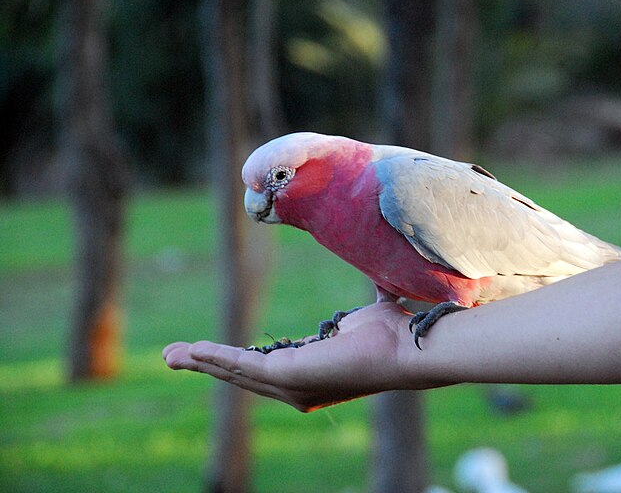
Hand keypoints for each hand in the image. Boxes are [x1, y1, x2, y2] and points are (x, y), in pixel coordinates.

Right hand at [163, 302, 427, 411]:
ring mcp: (291, 385)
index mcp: (308, 371)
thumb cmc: (390, 332)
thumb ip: (368, 301)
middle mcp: (297, 386)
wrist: (404, 345)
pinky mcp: (288, 376)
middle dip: (205, 365)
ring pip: (234, 373)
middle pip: (239, 375)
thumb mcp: (367, 314)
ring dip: (201, 362)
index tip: (206, 351)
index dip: (231, 358)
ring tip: (172, 355)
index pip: (261, 367)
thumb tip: (383, 279)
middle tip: (172, 357)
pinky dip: (215, 357)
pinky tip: (194, 350)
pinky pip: (240, 365)